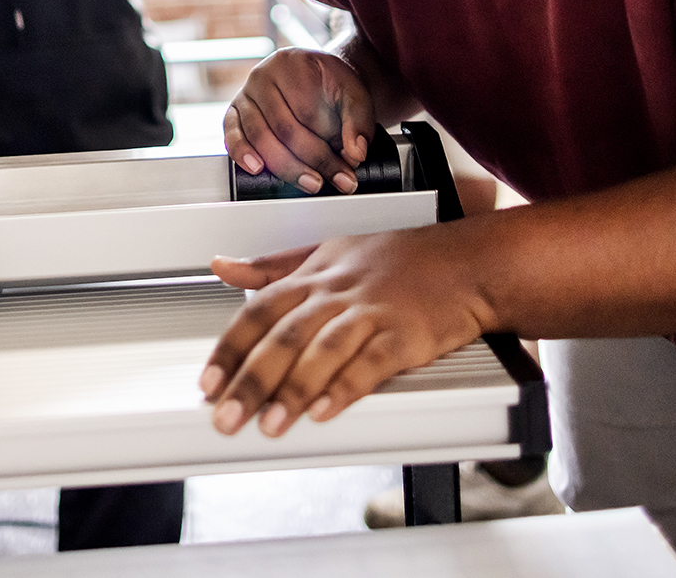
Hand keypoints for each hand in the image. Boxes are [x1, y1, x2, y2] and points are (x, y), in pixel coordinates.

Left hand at [199, 226, 494, 435]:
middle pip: (284, 335)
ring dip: (293, 390)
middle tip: (225, 416)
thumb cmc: (399, 261)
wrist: (467, 264)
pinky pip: (371, 363)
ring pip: (323, 350)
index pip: (260, 310)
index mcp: (316, 275)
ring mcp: (372, 312)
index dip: (231, 348)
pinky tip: (325, 411)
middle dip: (251, 379)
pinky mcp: (405, 335)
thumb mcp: (329, 251)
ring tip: (270, 424)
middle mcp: (338, 292)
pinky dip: (346, 387)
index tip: (209, 381)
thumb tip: (223, 266)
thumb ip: (274, 266)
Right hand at [226, 49, 373, 194]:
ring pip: (260, 136)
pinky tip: (258, 169)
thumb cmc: (332, 85)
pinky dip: (243, 154)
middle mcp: (262, 75)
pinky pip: (232, 135)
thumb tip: (356, 153)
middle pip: (284, 127)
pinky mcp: (233, 112)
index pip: (307, 111)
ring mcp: (244, 94)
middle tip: (335, 179)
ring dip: (286, 166)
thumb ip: (359, 121)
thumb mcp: (354, 95)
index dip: (328, 141)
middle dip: (312, 160)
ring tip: (311, 183)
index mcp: (291, 63)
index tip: (349, 165)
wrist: (316, 76)